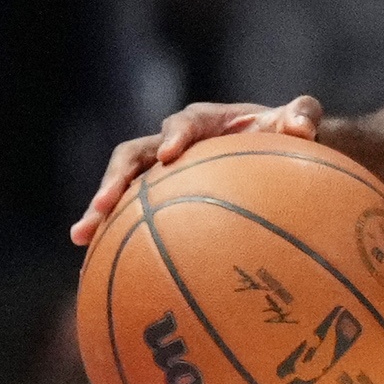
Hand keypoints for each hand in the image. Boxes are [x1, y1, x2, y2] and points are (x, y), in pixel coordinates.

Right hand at [71, 95, 322, 243]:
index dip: (175, 136)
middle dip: (115, 179)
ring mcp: (160, 172)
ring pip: (122, 187)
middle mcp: (172, 143)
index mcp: (202, 122)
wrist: (275, 152)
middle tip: (102, 204)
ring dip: (99, 209)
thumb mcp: (300, 120)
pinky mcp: (157, 198)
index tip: (169, 155)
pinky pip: (131, 216)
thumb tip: (302, 125)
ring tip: (81, 238)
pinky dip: (113, 237)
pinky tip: (95, 269)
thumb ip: (302, 115)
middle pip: (133, 155)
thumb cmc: (287, 136)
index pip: (184, 124)